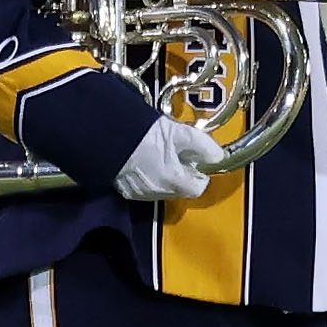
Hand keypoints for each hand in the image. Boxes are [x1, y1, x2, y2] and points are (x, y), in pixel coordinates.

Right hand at [112, 116, 229, 203]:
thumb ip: (205, 146)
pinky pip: (145, 187)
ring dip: (166, 175)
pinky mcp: (124, 189)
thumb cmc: (143, 133)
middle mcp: (157, 192)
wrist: (106, 133)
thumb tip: (219, 156)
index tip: (196, 159)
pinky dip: (149, 177)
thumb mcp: (181, 133)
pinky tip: (144, 159)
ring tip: (159, 153)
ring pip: (163, 189)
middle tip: (177, 152)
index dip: (201, 173)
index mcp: (173, 181)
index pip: (198, 188)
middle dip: (183, 173)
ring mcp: (139, 193)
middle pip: (181, 189)